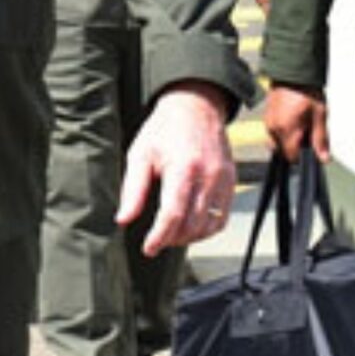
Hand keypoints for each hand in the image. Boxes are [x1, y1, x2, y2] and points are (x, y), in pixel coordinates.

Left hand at [118, 83, 236, 254]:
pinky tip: (191, 226)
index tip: (149, 248)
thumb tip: (123, 219)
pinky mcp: (231, 181)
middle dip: (172, 239)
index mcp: (183, 168)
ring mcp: (223, 179)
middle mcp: (208, 176)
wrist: (194, 107)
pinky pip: (223, 216)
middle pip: (193, 224)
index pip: (173, 214)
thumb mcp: (140, 154)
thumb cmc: (164, 129)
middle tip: (157, 241)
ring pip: (210, 225)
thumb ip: (133, 190)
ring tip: (172, 235)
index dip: (159, 237)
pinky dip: (207, 228)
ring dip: (190, 237)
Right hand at [264, 83, 330, 162]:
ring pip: (276, 143)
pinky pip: (272, 132)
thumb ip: (320, 139)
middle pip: (282, 152)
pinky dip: (282, 132)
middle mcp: (273, 128)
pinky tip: (293, 120)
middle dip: (294, 149)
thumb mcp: (319, 115)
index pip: (291, 156)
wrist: (292, 73)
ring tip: (300, 126)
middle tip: (306, 136)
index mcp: (286, 129)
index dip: (302, 157)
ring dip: (287, 141)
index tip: (310, 150)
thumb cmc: (306, 90)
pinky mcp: (266, 116)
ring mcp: (268, 122)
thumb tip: (323, 157)